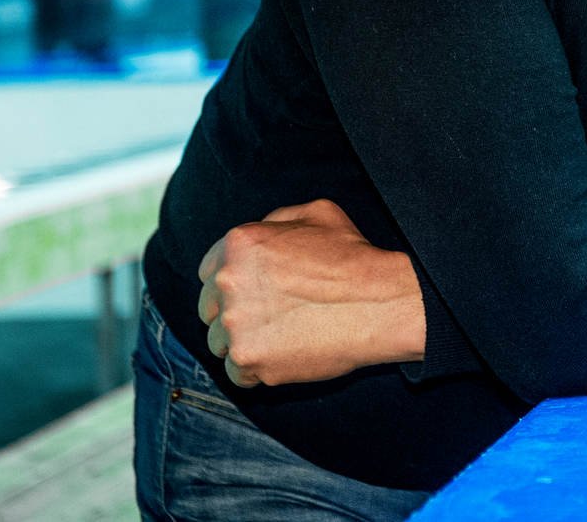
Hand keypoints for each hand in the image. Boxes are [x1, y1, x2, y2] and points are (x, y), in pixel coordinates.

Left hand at [196, 198, 425, 387]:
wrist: (377, 304)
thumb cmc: (352, 259)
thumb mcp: (317, 214)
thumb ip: (276, 221)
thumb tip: (261, 233)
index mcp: (239, 244)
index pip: (208, 271)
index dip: (231, 284)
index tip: (252, 295)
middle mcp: (228, 281)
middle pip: (209, 309)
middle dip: (233, 314)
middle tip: (269, 319)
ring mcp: (235, 324)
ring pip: (219, 343)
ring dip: (243, 343)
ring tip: (280, 339)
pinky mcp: (248, 359)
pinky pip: (236, 373)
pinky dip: (256, 371)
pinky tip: (283, 357)